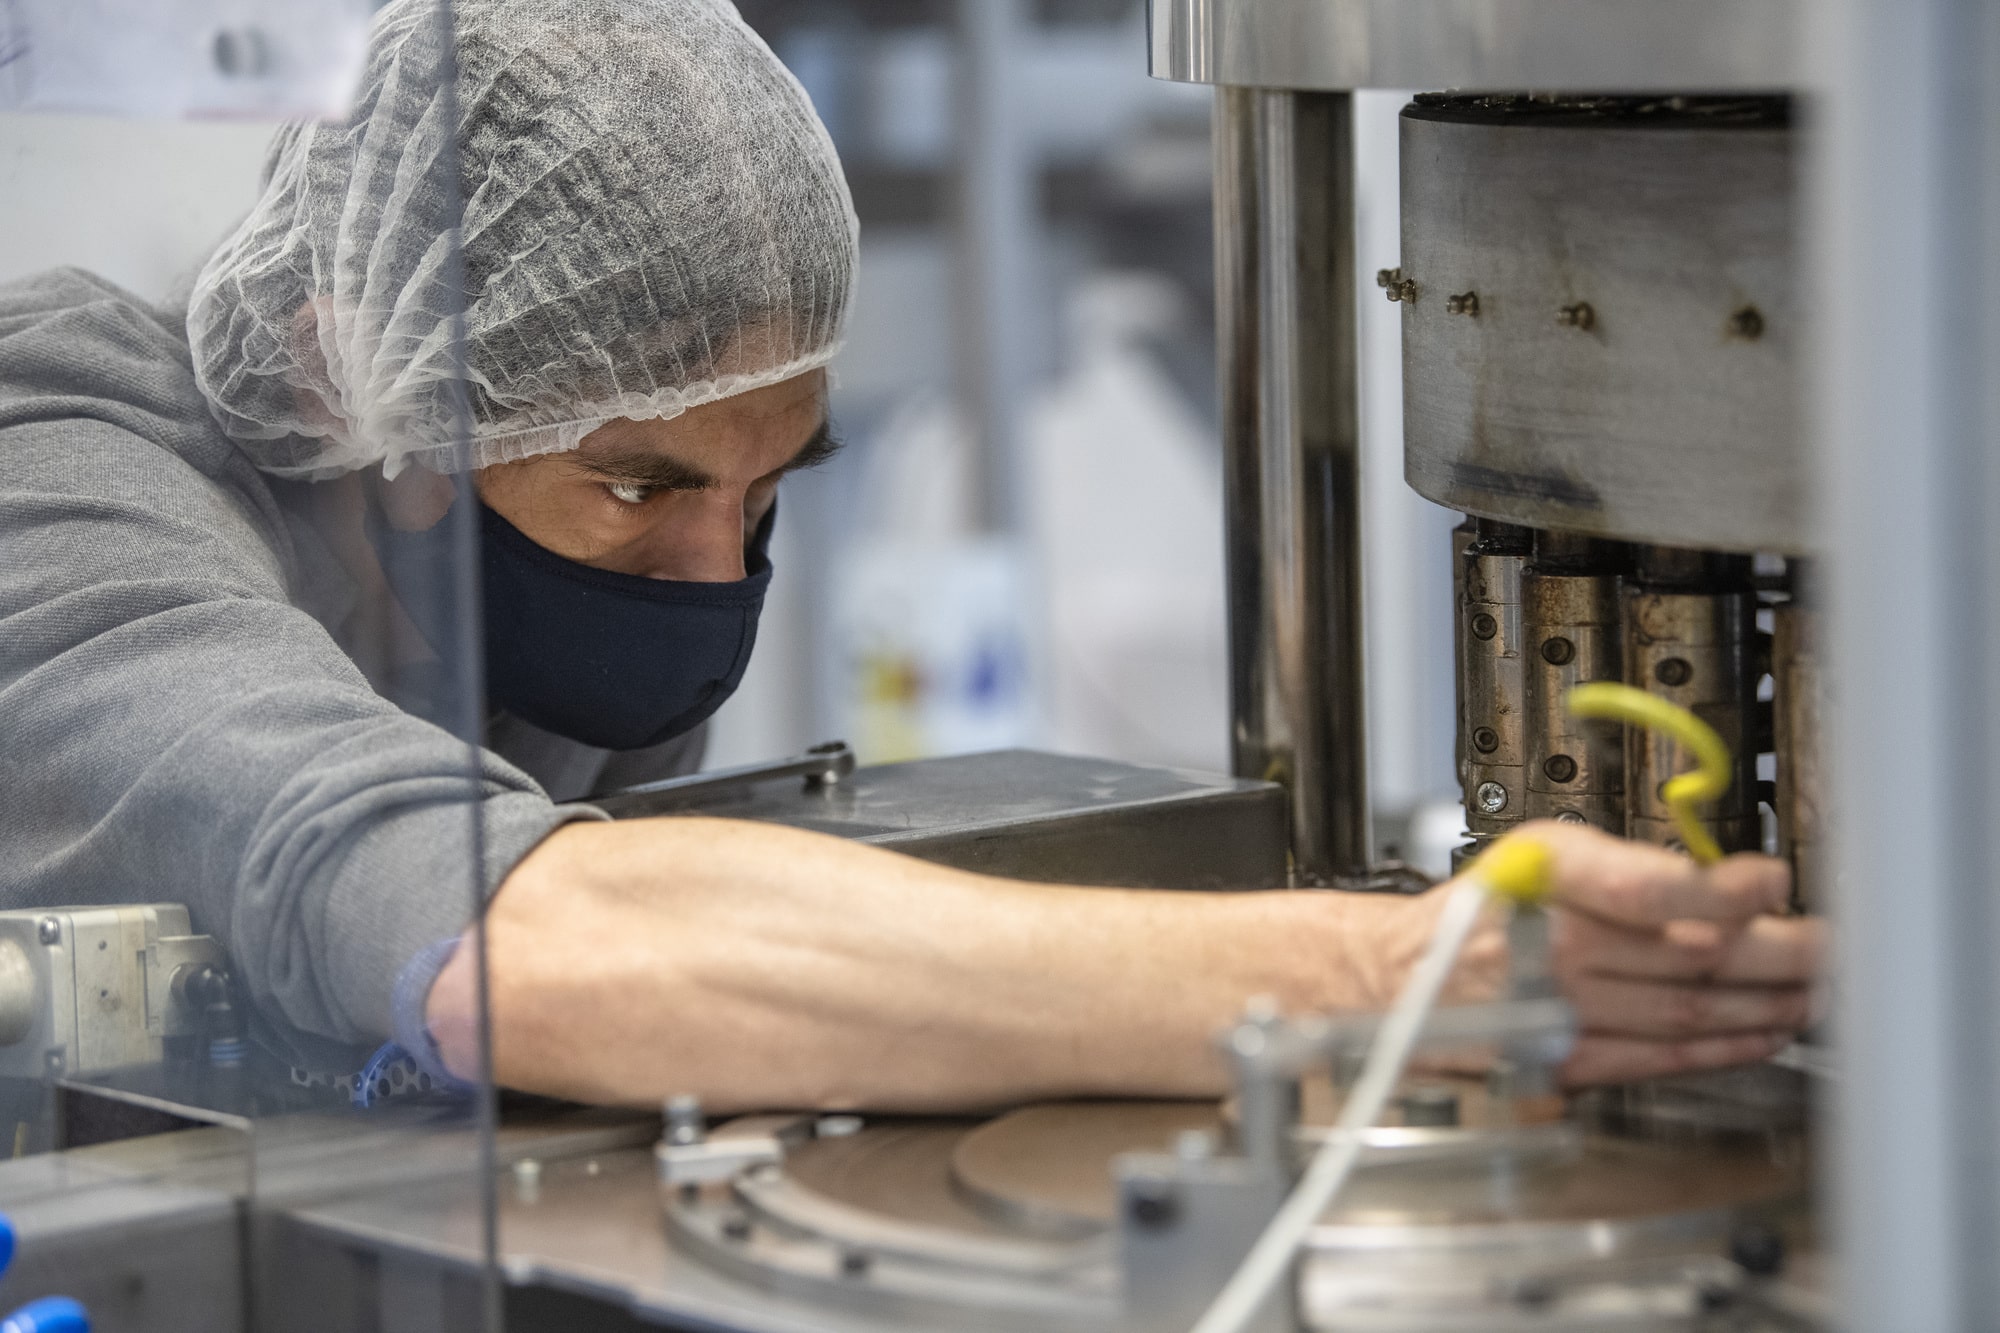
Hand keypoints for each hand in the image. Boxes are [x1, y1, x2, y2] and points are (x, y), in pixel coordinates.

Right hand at [1454, 821, 1825, 1085]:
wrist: (1405, 980)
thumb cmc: (1487, 910)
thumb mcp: (1543, 851)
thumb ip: (1629, 865)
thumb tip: (1730, 881)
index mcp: (1544, 877)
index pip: (1644, 887)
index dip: (1719, 889)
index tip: (1775, 880)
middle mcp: (1551, 946)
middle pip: (1686, 956)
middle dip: (1775, 953)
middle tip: (1828, 946)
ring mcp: (1559, 1011)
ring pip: (1685, 1012)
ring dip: (1763, 1005)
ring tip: (1812, 991)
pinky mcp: (1563, 1061)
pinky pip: (1659, 1057)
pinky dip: (1720, 1049)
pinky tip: (1760, 1032)